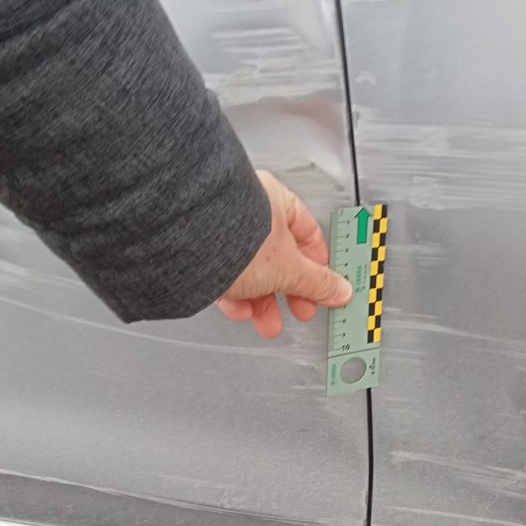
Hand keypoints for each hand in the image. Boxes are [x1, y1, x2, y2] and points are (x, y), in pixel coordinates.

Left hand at [216, 170, 352, 337]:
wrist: (186, 247)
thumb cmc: (238, 239)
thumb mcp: (290, 269)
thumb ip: (317, 282)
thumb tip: (338, 291)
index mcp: (277, 201)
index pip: (309, 233)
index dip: (319, 265)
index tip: (324, 286)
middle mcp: (250, 212)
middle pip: (280, 256)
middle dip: (291, 291)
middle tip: (300, 309)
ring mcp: (224, 231)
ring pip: (253, 270)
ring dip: (264, 302)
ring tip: (269, 324)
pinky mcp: (202, 251)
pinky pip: (226, 275)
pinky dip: (237, 296)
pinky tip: (242, 312)